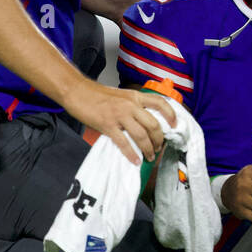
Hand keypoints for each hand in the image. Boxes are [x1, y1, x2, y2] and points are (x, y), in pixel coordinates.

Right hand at [63, 80, 177, 163]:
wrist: (77, 91)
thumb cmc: (97, 95)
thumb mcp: (120, 95)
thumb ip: (132, 105)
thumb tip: (143, 121)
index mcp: (135, 96)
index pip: (159, 103)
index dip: (170, 114)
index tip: (175, 125)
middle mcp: (130, 105)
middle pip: (153, 124)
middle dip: (159, 140)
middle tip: (159, 148)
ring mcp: (119, 115)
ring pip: (141, 135)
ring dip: (148, 149)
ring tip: (149, 157)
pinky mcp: (107, 124)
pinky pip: (123, 142)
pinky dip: (131, 153)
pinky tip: (135, 160)